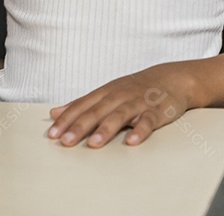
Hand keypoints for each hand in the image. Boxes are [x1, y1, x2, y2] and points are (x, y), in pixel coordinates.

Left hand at [46, 63, 193, 147]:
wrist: (170, 79)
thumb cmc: (133, 89)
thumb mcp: (105, 93)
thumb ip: (81, 104)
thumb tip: (54, 113)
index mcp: (104, 92)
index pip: (81, 106)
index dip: (66, 119)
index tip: (53, 134)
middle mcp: (118, 96)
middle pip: (96, 111)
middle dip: (79, 126)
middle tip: (66, 142)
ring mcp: (137, 103)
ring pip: (119, 115)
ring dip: (106, 129)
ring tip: (93, 143)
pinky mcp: (156, 111)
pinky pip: (148, 121)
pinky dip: (140, 131)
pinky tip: (131, 141)